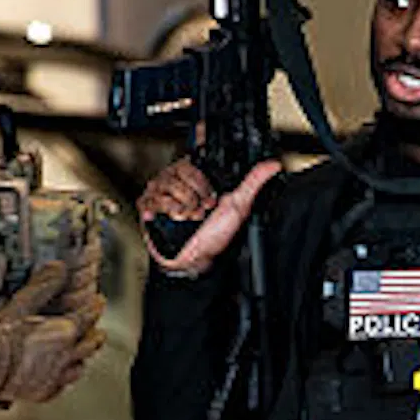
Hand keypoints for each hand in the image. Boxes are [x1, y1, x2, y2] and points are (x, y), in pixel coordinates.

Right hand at [0, 262, 101, 407]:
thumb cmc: (1, 337)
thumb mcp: (22, 304)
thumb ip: (43, 285)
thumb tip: (58, 268)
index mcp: (64, 333)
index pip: (88, 317)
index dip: (94, 308)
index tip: (98, 302)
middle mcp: (66, 356)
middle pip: (90, 344)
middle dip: (95, 334)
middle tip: (98, 329)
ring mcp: (56, 377)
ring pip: (80, 366)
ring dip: (83, 357)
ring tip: (84, 353)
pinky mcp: (44, 392)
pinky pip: (63, 385)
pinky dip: (66, 378)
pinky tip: (63, 376)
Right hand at [136, 157, 278, 277]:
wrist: (193, 259)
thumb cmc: (213, 235)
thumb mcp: (238, 206)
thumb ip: (253, 182)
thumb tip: (272, 166)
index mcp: (195, 176)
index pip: (191, 160)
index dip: (201, 182)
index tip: (210, 198)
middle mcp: (176, 180)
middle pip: (178, 173)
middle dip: (194, 197)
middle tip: (202, 211)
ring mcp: (160, 191)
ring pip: (165, 186)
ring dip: (181, 208)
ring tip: (188, 218)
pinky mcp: (147, 204)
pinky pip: (151, 198)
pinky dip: (164, 212)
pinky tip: (170, 219)